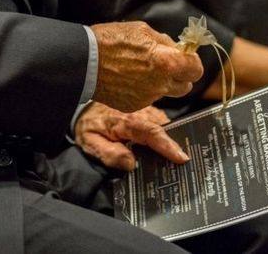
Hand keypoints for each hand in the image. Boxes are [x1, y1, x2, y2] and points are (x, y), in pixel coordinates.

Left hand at [74, 102, 189, 170]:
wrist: (85, 104)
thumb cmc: (89, 125)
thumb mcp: (90, 142)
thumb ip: (110, 154)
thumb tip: (132, 164)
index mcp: (126, 121)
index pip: (152, 133)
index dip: (168, 146)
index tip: (181, 158)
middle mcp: (140, 112)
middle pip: (164, 129)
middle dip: (174, 145)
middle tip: (182, 163)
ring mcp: (147, 109)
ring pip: (165, 125)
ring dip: (170, 140)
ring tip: (175, 157)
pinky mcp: (149, 110)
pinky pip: (162, 122)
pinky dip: (165, 134)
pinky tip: (164, 146)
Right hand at [91, 21, 202, 111]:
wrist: (83, 60)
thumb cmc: (111, 41)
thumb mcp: (143, 30)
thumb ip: (165, 42)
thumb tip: (178, 49)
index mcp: (166, 62)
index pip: (196, 69)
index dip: (192, 62)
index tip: (185, 58)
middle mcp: (159, 84)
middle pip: (185, 86)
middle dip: (179, 76)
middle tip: (167, 64)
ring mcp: (146, 97)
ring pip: (165, 92)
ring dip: (160, 82)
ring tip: (141, 69)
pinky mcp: (133, 106)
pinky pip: (147, 98)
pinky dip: (143, 90)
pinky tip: (129, 78)